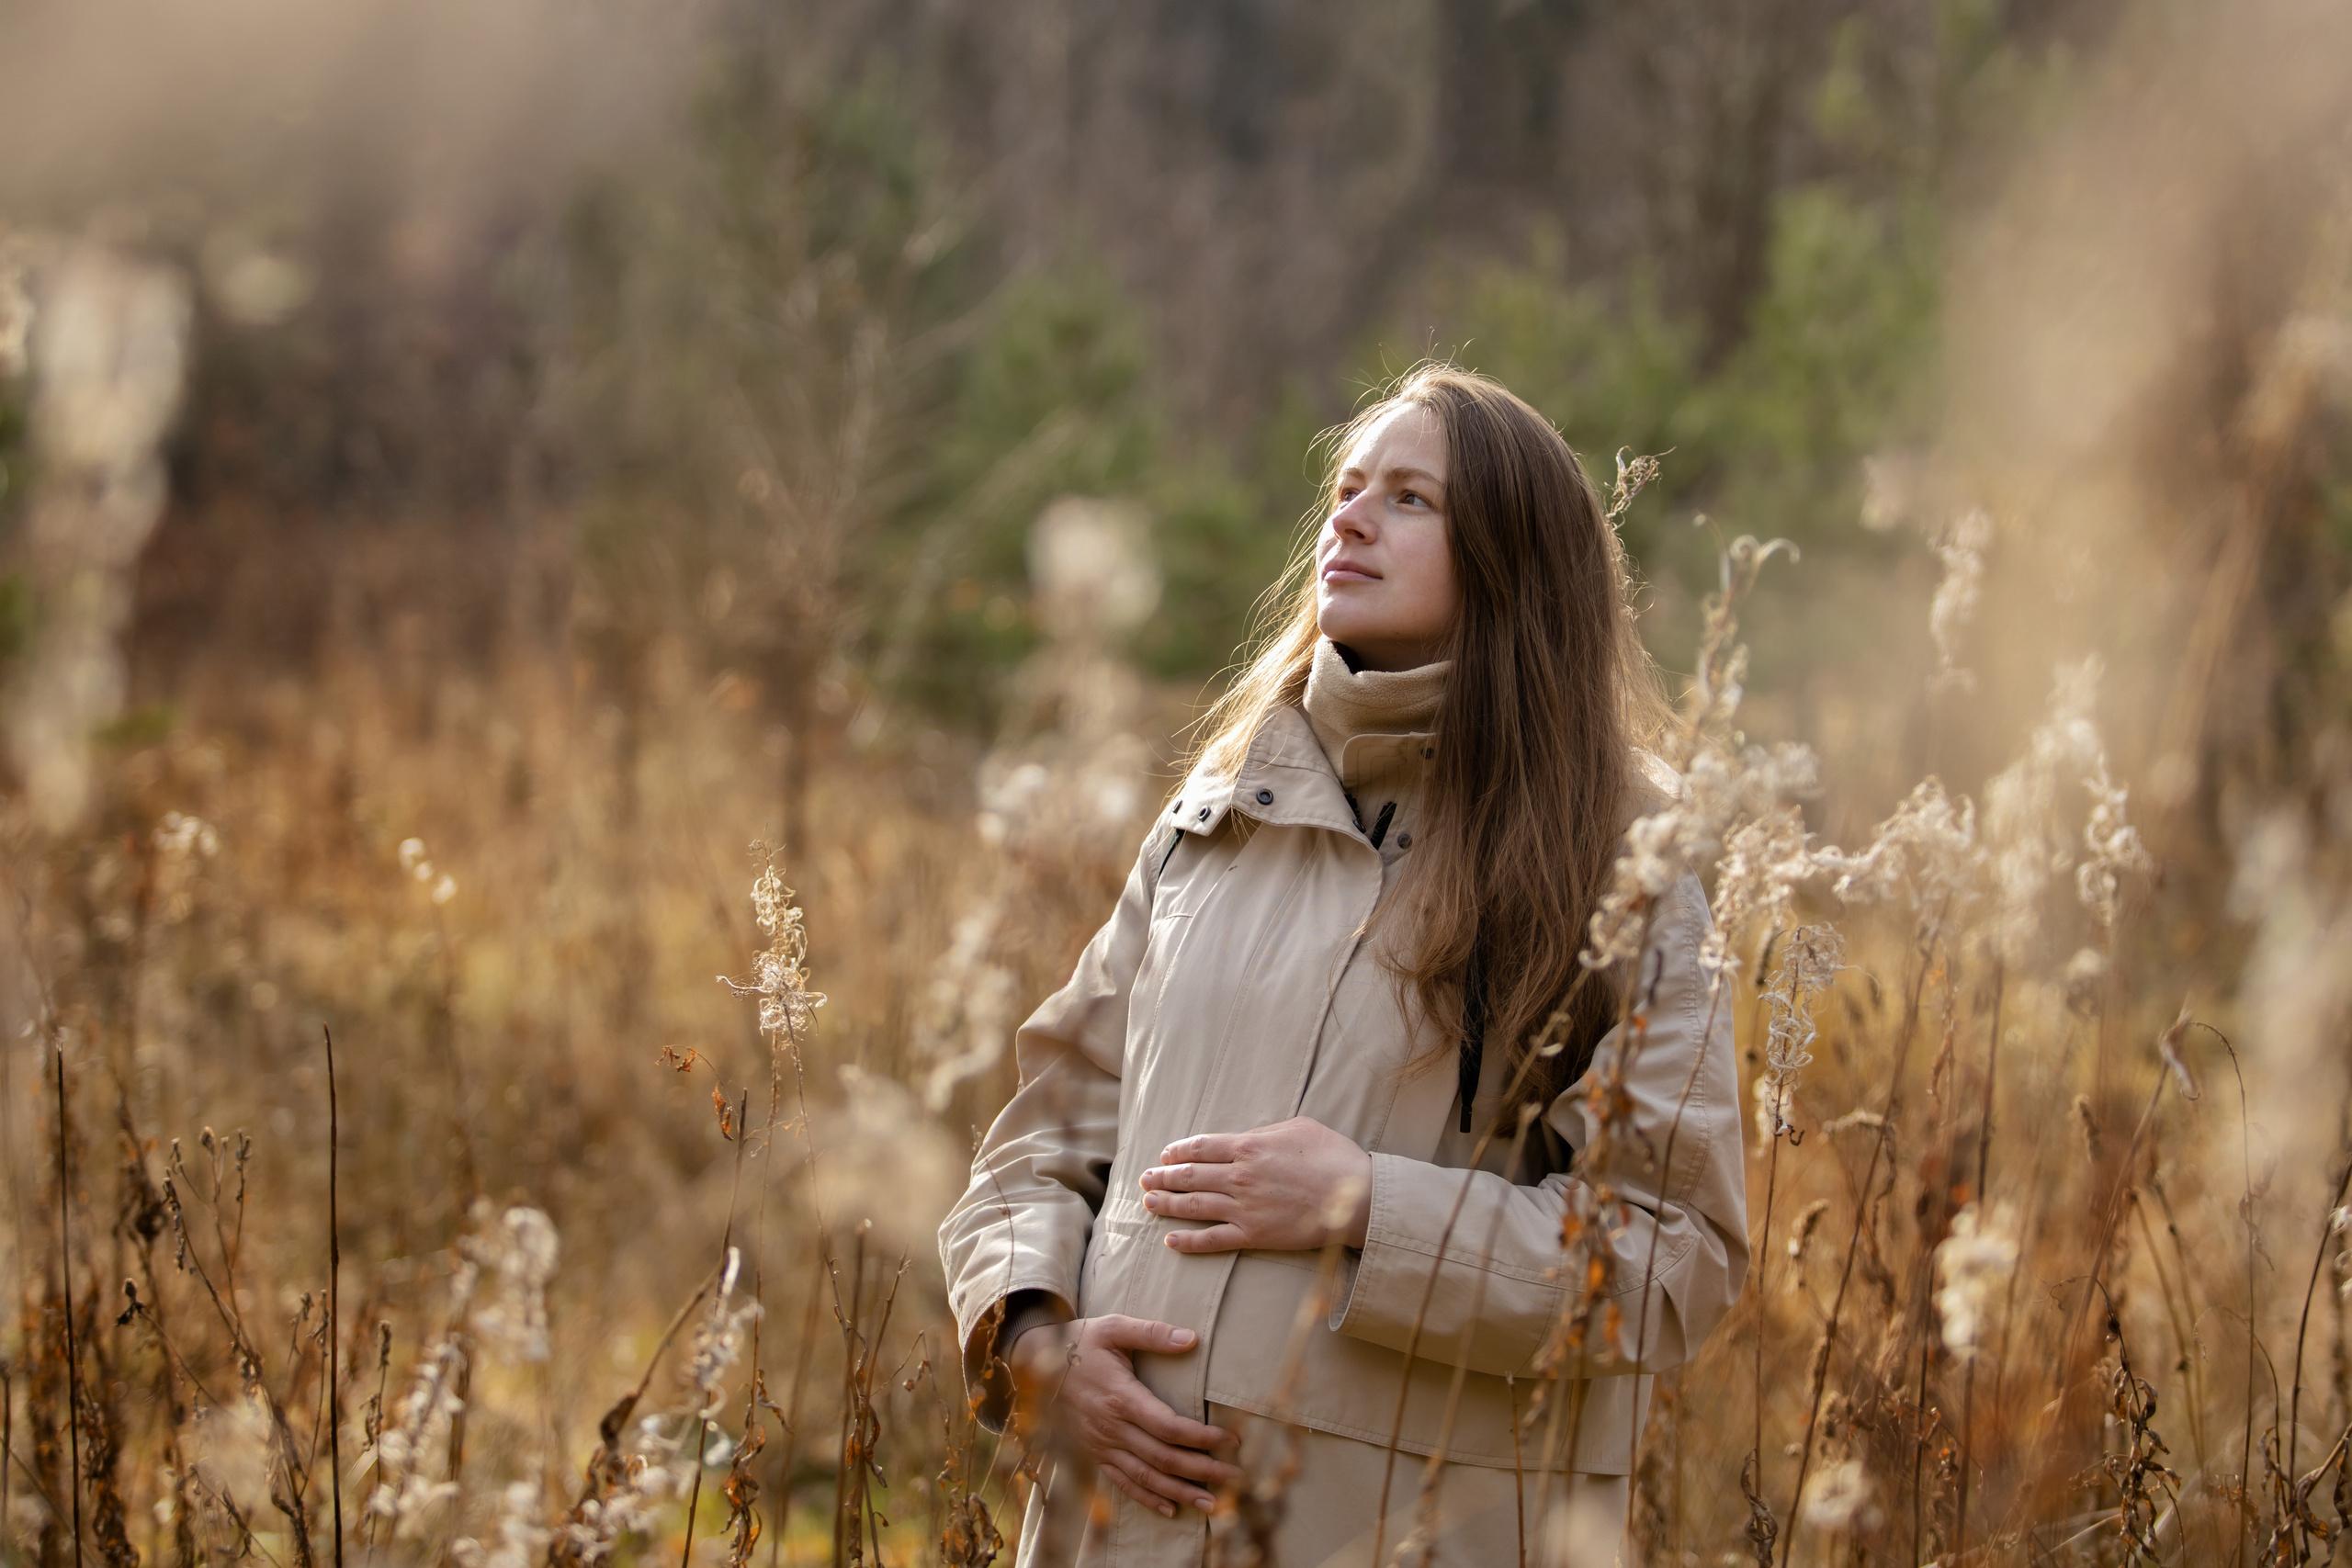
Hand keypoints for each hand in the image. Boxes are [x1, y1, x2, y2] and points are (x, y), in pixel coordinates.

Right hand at [1008, 1314, 1240, 1518]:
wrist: (1034, 1364)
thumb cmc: (1080, 1342)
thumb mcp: (1114, 1327)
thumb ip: (1153, 1333)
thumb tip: (1192, 1338)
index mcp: (1121, 1397)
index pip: (1168, 1427)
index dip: (1202, 1438)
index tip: (1231, 1440)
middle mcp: (1111, 1428)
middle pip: (1163, 1458)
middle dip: (1203, 1470)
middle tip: (1236, 1478)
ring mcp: (1101, 1445)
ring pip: (1146, 1477)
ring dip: (1181, 1493)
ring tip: (1214, 1504)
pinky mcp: (1094, 1453)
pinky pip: (1123, 1483)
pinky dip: (1147, 1499)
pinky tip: (1171, 1509)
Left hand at [1140, 1116, 1372, 1253]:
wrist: (1356, 1198)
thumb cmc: (1333, 1157)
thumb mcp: (1299, 1127)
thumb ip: (1266, 1132)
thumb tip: (1246, 1137)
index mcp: (1249, 1147)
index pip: (1200, 1147)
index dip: (1178, 1151)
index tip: (1165, 1154)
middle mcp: (1239, 1177)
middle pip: (1189, 1176)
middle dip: (1163, 1177)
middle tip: (1146, 1179)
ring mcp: (1244, 1208)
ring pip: (1194, 1206)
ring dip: (1167, 1204)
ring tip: (1148, 1203)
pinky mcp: (1254, 1236)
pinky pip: (1213, 1240)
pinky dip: (1189, 1242)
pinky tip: (1171, 1240)